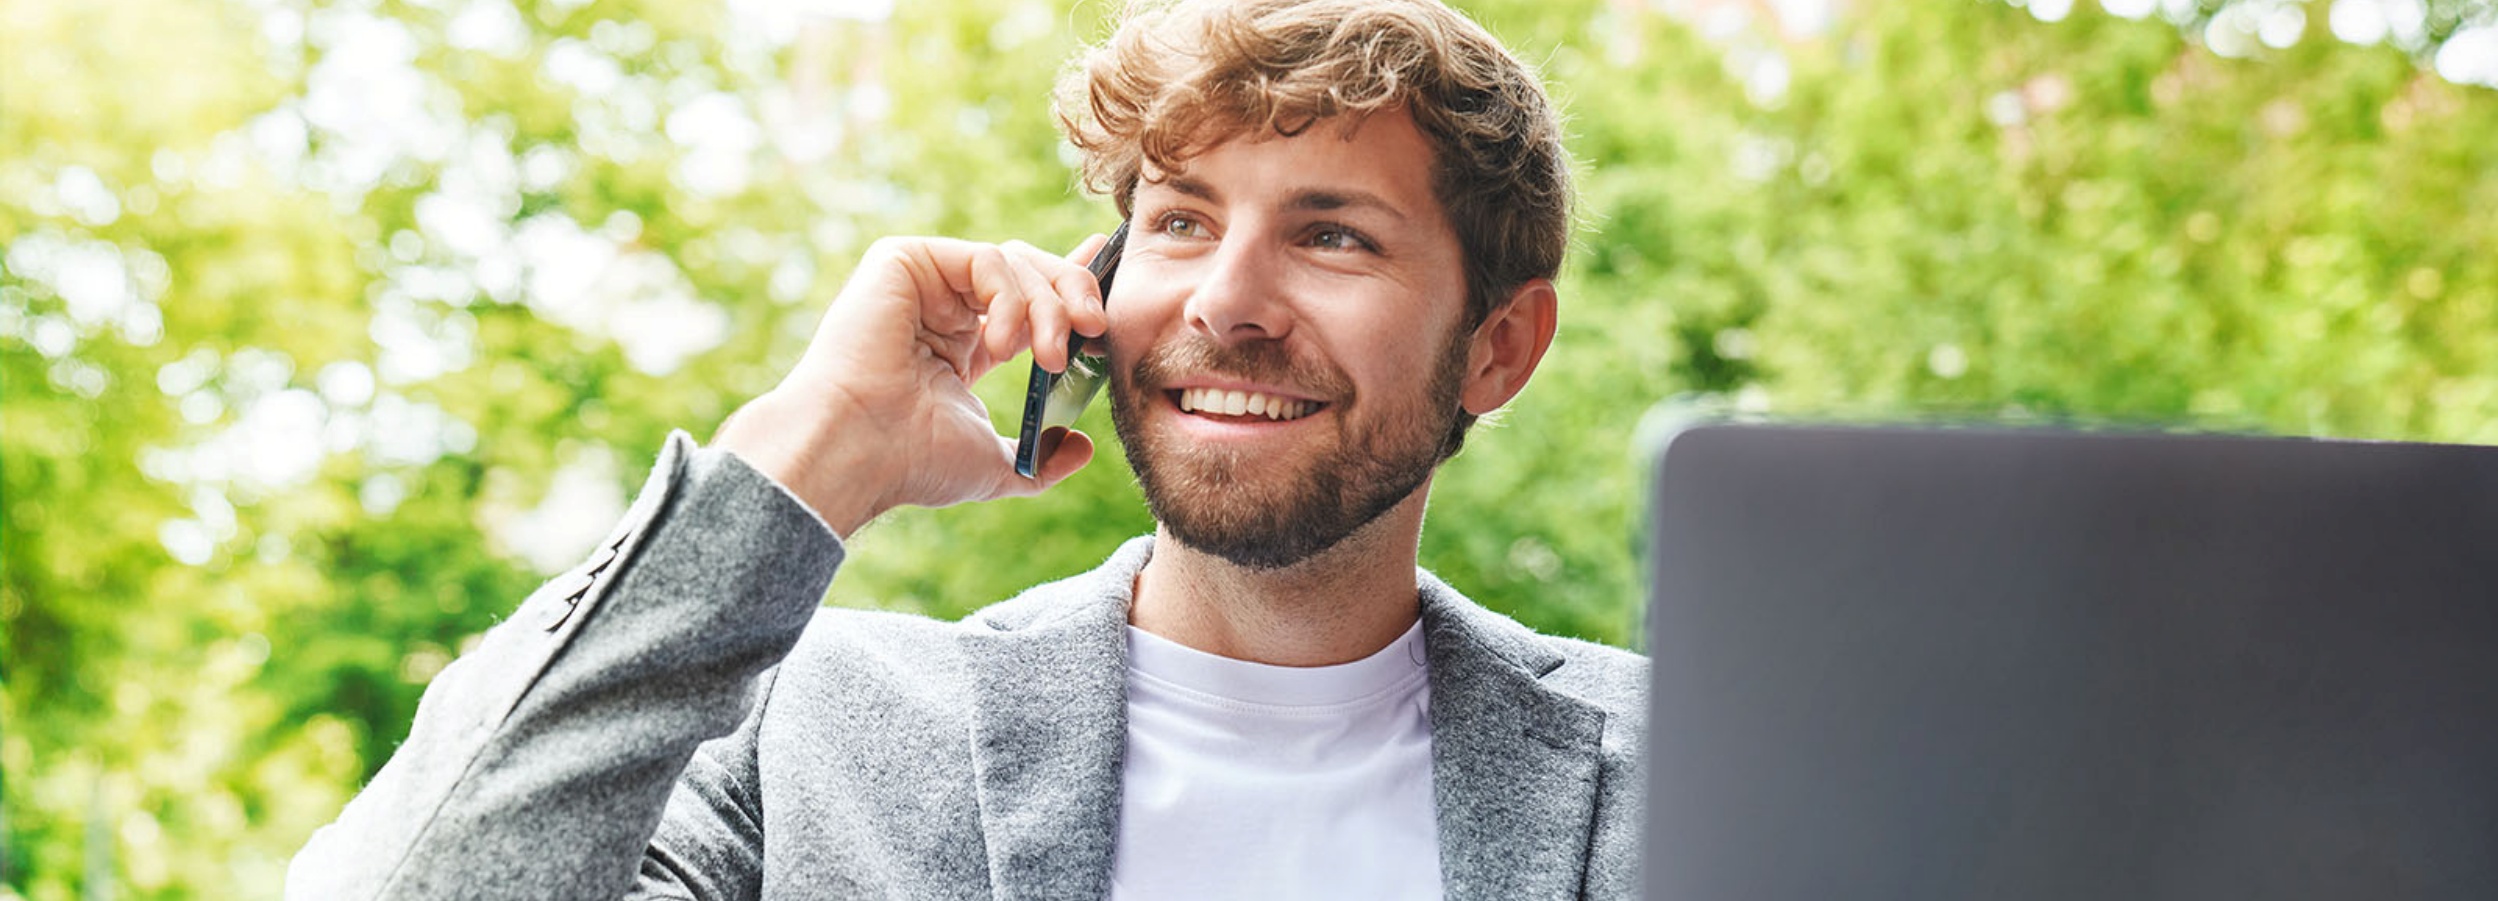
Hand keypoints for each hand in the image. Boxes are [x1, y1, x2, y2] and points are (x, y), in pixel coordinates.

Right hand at [713, 234, 1111, 535]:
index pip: (1028, 295)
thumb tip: (1081, 446)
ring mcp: (923, 281)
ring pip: (1017, 262)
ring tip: (1047, 358)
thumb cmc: (912, 462)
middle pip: (1032, 271)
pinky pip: (988, 260)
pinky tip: (1002, 344)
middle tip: (1093, 332)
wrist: (859, 450)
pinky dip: (1011, 299)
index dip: (1072, 279)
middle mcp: (943, 306)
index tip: (1107, 265)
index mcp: (963, 343)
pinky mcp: (904, 260)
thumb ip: (1041, 457)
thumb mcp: (996, 465)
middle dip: (1075, 296)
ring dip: (1049, 309)